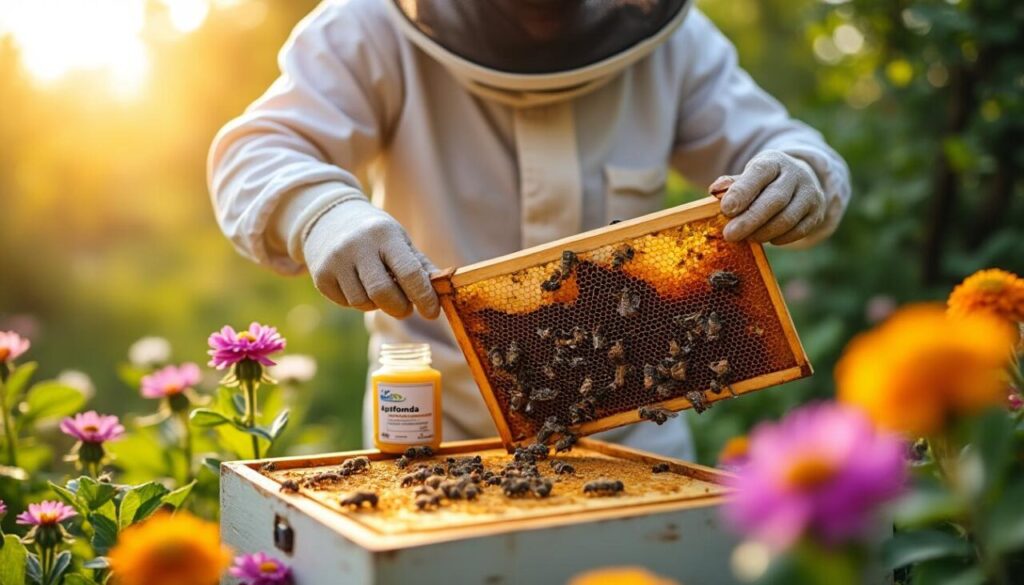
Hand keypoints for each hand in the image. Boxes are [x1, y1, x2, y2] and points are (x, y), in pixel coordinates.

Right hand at [302, 199, 440, 318]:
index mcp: (384, 234)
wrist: (328, 217)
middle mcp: (357, 246)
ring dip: (377, 305)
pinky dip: (358, 301)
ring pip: (363, 303)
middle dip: (400, 308)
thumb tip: (443, 292)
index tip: (432, 312)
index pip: (409, 273)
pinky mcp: (320, 276)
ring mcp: (335, 262)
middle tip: (406, 308)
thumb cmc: (374, 233)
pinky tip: (359, 285)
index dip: (424, 297)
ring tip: (379, 290)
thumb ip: (421, 266)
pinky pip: (346, 303)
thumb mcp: (399, 240)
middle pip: (383, 294)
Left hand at [709, 150, 825, 244]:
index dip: (742, 192)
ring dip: (764, 232)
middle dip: (750, 219)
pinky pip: (799, 230)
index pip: (758, 173)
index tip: (725, 209)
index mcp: (773, 161)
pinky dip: (781, 238)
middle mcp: (795, 174)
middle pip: (774, 199)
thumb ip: (731, 184)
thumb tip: (715, 189)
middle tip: (730, 235)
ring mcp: (809, 193)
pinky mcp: (817, 212)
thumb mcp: (747, 177)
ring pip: (787, 218)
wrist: (797, 181)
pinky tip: (768, 240)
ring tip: (747, 238)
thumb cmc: (763, 183)